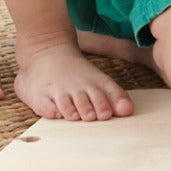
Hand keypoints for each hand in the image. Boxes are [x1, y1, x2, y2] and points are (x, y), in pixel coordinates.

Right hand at [13, 42, 133, 121]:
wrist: (48, 53)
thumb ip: (116, 96)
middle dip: (89, 111)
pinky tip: (57, 114)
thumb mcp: (99, 81)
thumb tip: (129, 110)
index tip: (106, 114)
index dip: (104, 105)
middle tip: (92, 116)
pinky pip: (48, 109)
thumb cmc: (79, 75)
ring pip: (66, 107)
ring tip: (76, 116)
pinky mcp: (42, 98)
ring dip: (72, 112)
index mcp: (94, 83)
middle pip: (85, 104)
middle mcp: (77, 88)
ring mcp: (59, 92)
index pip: (102, 95)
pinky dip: (53, 112)